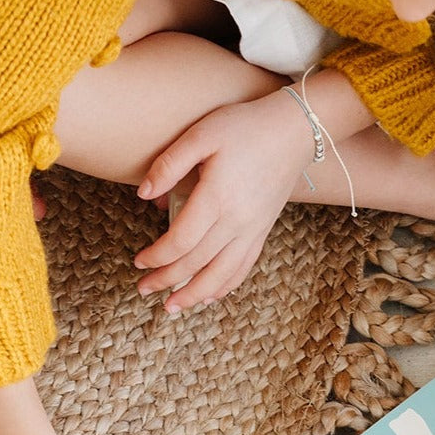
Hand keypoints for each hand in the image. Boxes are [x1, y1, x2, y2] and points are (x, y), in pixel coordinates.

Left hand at [133, 88, 315, 310]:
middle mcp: (237, 220)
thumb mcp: (201, 134)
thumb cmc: (244, 126)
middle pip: (196, 262)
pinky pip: (243, 267)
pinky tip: (209, 295)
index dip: (157, 257)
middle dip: (167, 280)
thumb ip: (169, 164)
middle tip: (143, 289)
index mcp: (218, 197)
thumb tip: (144, 196)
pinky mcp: (263, 230)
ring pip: (221, 274)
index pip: (181, 241)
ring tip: (172, 307)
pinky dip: (225, 286)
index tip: (139, 262)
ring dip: (194, 294)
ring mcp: (253, 229)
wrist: (294, 129)